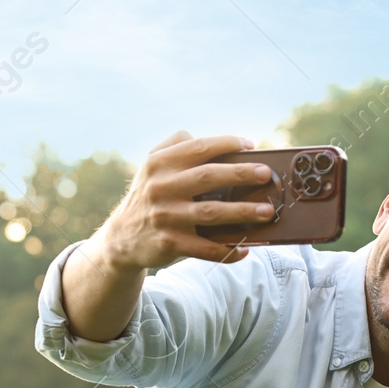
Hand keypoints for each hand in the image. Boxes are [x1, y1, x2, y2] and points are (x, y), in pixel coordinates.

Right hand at [100, 131, 277, 268]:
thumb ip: (174, 145)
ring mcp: (165, 217)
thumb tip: (205, 137)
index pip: (197, 147)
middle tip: (266, 175)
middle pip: (208, 177)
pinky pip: (204, 248)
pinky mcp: (169, 244)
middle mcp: (160, 188)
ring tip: (267, 212)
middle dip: (241, 174)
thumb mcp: (151, 165)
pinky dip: (226, 251)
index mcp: (159, 164)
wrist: (121, 238)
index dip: (226, 143)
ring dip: (242, 212)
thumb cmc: (149, 195)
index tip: (251, 145)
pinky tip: (245, 248)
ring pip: (211, 213)